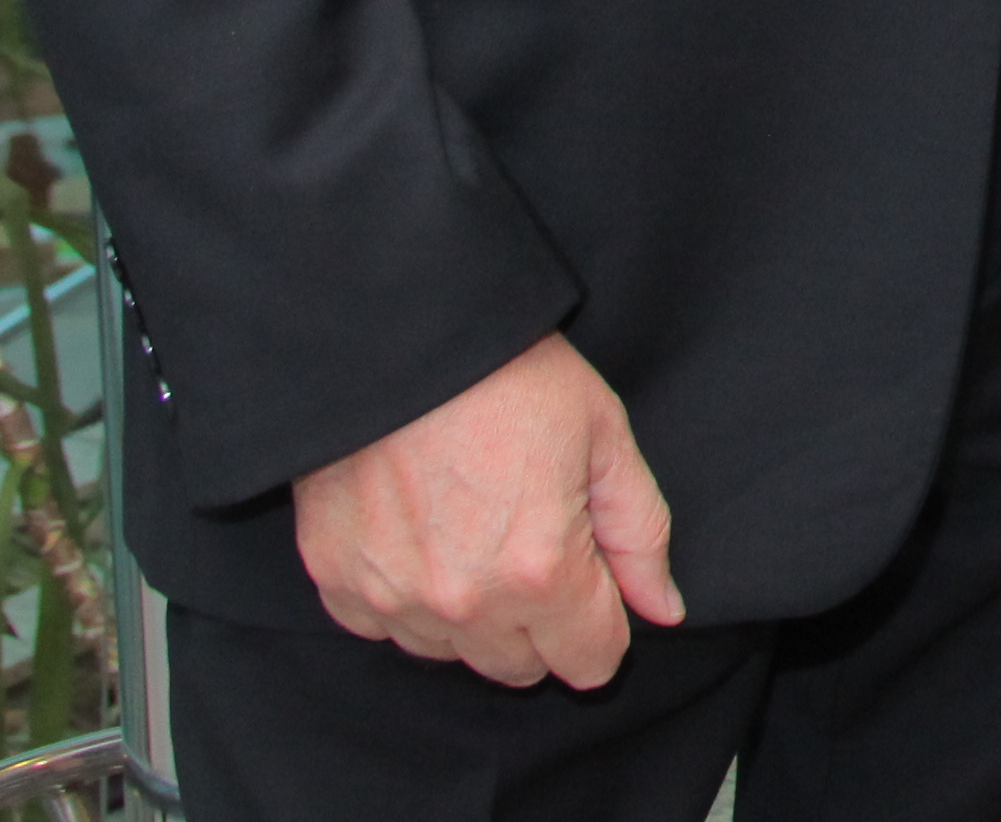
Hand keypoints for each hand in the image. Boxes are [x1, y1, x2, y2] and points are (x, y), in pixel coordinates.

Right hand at [292, 331, 683, 688]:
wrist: (398, 333)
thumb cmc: (508, 373)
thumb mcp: (604, 436)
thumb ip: (639, 535)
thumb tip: (662, 610)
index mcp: (541, 571)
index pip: (591, 662)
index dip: (602, 622)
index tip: (592, 579)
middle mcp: (465, 603)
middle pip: (521, 667)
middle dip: (540, 621)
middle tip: (531, 539)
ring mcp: (394, 597)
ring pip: (453, 652)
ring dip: (472, 613)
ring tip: (473, 526)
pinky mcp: (338, 581)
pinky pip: (387, 626)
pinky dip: (408, 595)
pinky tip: (421, 532)